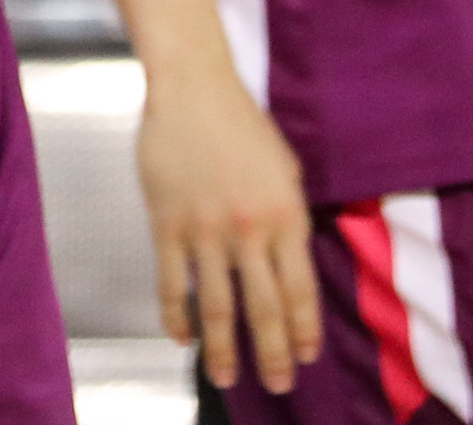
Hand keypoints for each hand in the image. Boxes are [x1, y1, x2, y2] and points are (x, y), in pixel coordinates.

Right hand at [138, 74, 320, 394]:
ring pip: (217, 306)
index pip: (300, 290)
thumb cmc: (244, 125)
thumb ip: (290, 218)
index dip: (303, 330)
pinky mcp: (167, 223)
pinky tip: (181, 337)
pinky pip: (172, 282)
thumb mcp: (286, 169)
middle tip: (277, 385)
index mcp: (286, 216)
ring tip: (225, 377)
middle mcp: (249, 230)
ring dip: (223, 349)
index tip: (305, 357)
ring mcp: (205, 230)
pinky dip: (176, 315)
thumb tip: (291, 265)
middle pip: (264, 308)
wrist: (193, 88)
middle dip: (273, 353)